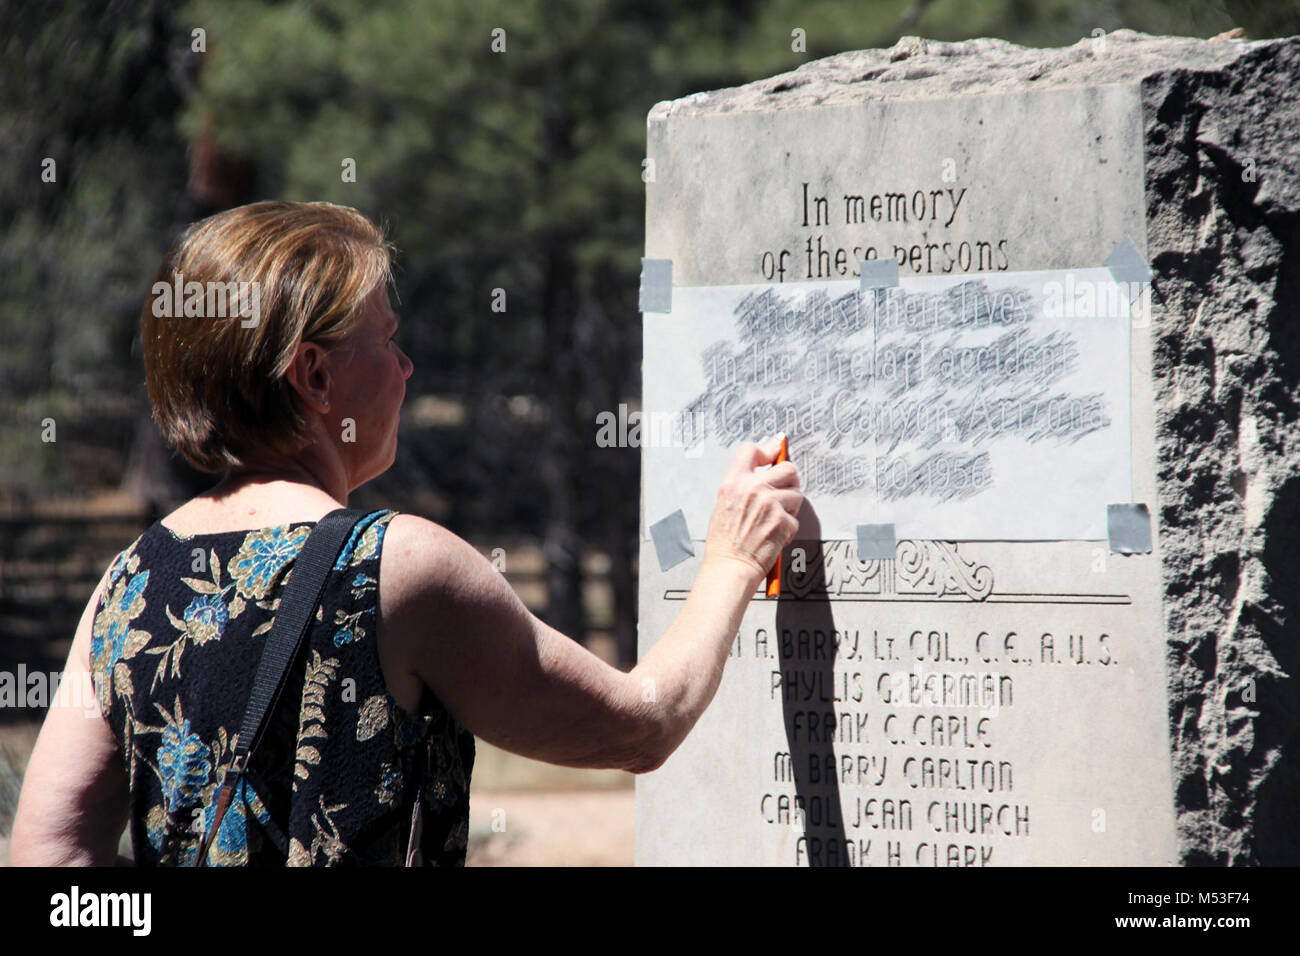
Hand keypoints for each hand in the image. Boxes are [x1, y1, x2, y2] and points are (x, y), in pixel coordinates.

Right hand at [702, 434, 801, 583]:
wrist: (730, 567)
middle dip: (790, 479)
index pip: (751, 450)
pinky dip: (788, 527)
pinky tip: (774, 533)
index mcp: (733, 482)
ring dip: (790, 506)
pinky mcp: (783, 521)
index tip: (775, 451)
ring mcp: (770, 504)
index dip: (767, 450)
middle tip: (784, 491)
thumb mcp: (724, 503)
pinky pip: (795, 518)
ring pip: (796, 494)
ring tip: (774, 519)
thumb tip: (764, 469)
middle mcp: (752, 489)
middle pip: (787, 468)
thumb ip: (742, 484)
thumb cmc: (725, 541)